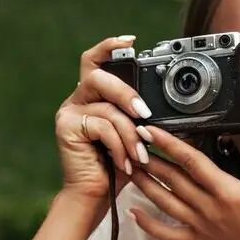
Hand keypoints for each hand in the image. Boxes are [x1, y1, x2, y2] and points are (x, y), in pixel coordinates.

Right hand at [54, 36, 154, 200]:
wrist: (94, 198)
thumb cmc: (115, 169)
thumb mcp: (135, 138)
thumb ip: (143, 118)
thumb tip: (173, 110)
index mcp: (92, 97)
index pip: (94, 61)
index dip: (109, 46)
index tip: (131, 41)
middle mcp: (77, 100)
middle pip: (99, 77)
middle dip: (127, 94)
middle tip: (145, 114)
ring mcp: (68, 113)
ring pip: (106, 106)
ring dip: (129, 132)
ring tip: (139, 154)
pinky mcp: (66, 128)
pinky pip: (101, 126)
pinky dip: (118, 145)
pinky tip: (124, 162)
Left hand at [126, 115, 239, 239]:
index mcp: (228, 193)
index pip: (191, 162)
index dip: (169, 143)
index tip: (149, 129)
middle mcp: (209, 209)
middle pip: (172, 180)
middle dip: (150, 159)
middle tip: (130, 140)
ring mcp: (202, 226)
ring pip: (165, 203)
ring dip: (145, 185)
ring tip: (129, 166)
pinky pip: (169, 234)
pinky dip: (148, 225)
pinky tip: (133, 213)